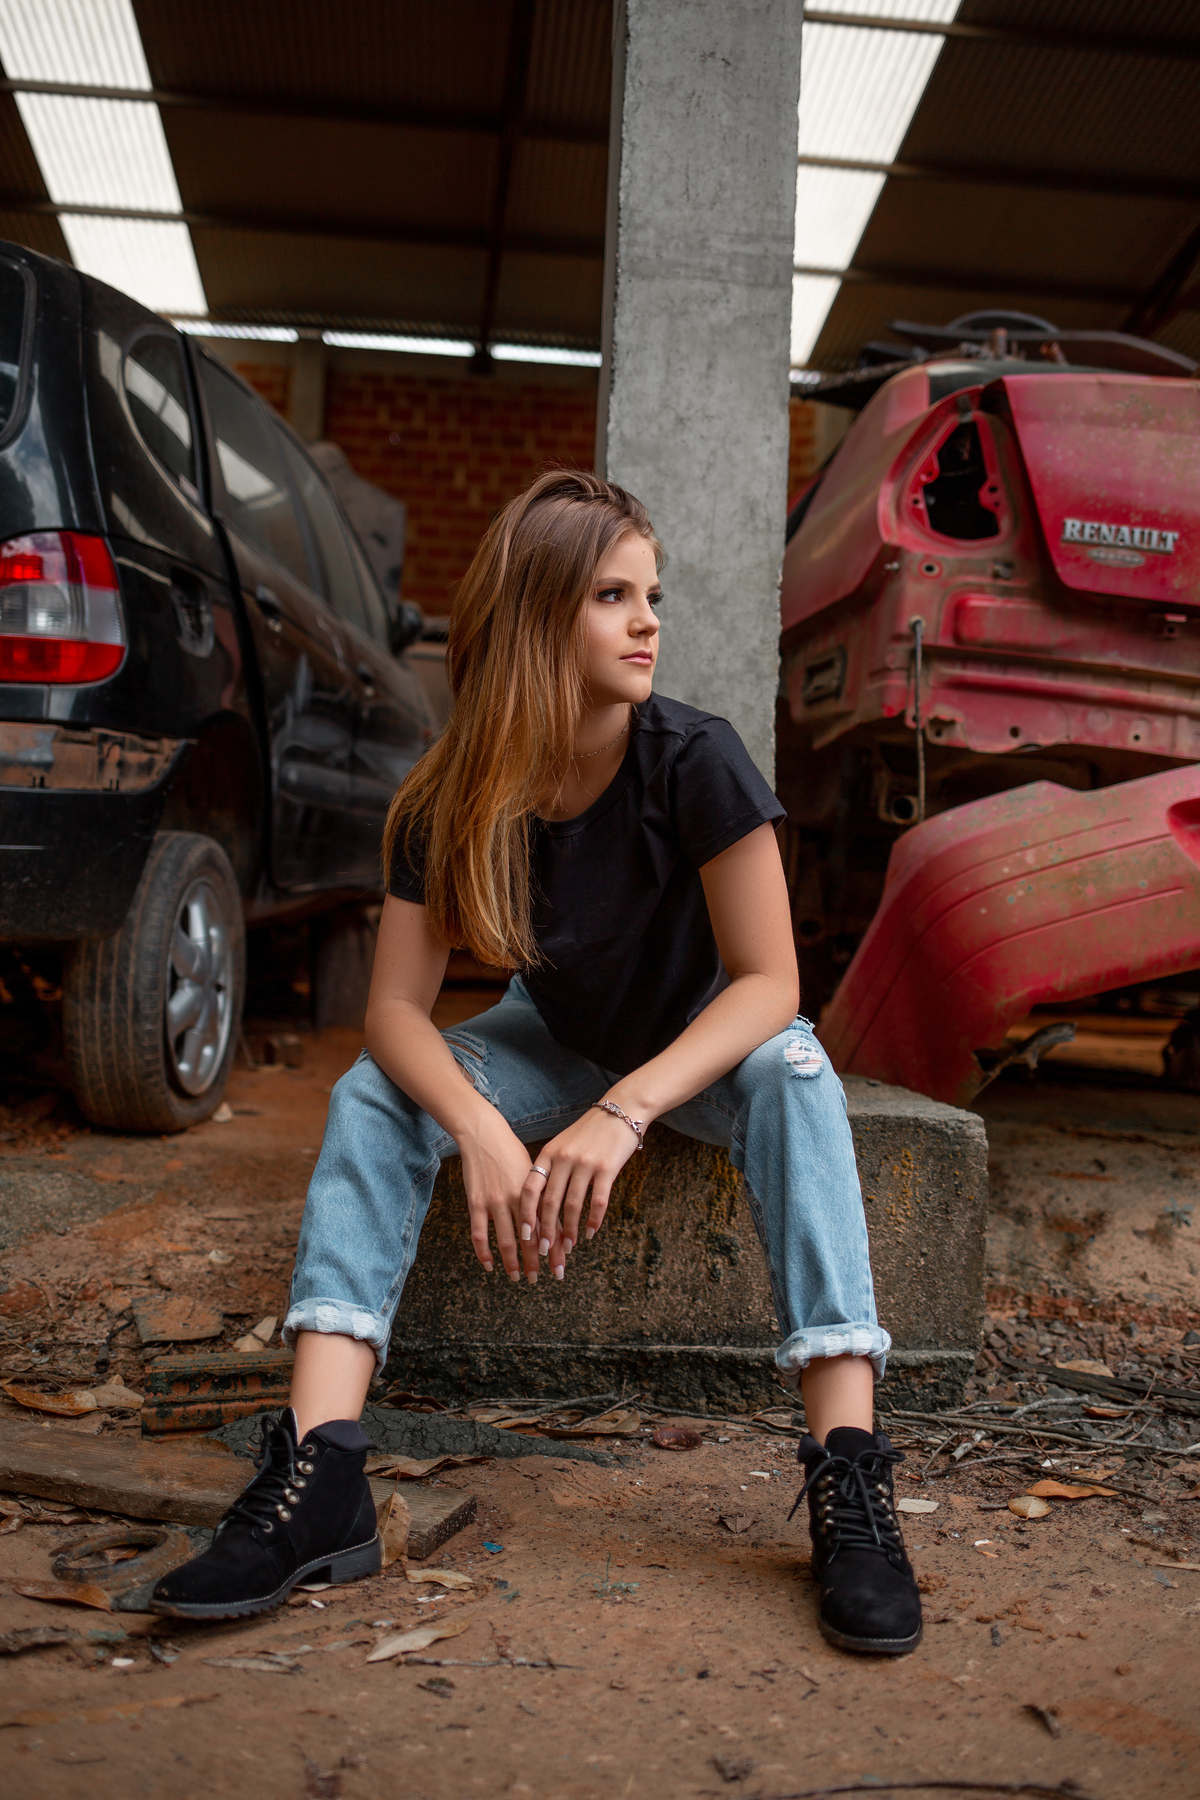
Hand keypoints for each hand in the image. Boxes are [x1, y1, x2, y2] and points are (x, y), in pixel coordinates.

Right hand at [457, 1115, 543, 1283]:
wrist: (484, 1134)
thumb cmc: (512, 1153)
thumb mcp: (532, 1173)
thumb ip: (541, 1198)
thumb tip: (553, 1223)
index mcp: (534, 1192)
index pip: (548, 1227)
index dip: (554, 1249)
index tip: (560, 1267)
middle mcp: (517, 1199)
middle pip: (529, 1238)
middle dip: (535, 1261)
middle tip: (540, 1279)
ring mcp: (495, 1202)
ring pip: (506, 1240)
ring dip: (512, 1262)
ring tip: (517, 1277)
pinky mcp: (476, 1203)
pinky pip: (479, 1234)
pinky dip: (484, 1252)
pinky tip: (489, 1265)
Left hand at [519, 1106, 639, 1275]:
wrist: (620, 1111)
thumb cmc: (588, 1132)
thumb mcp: (562, 1144)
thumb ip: (550, 1168)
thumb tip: (539, 1202)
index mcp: (549, 1154)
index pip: (531, 1188)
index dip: (526, 1213)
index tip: (524, 1235)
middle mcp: (564, 1159)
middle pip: (550, 1201)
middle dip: (546, 1230)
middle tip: (544, 1251)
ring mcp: (585, 1163)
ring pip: (572, 1205)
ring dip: (569, 1230)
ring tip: (568, 1247)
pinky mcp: (607, 1168)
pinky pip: (598, 1201)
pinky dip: (594, 1220)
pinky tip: (591, 1233)